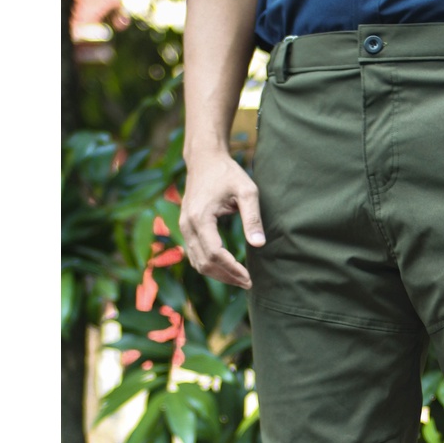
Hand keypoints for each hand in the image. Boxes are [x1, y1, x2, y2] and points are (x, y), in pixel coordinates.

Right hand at [180, 153, 264, 287]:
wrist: (205, 159)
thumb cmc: (227, 173)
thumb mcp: (247, 191)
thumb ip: (253, 218)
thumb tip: (259, 245)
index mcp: (200, 217)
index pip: (215, 254)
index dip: (233, 269)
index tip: (249, 278)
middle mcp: (187, 225)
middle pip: (204, 263)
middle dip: (227, 276)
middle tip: (249, 283)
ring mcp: (184, 227)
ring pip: (197, 262)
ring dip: (218, 275)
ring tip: (241, 279)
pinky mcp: (186, 228)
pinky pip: (194, 255)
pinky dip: (210, 266)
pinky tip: (228, 269)